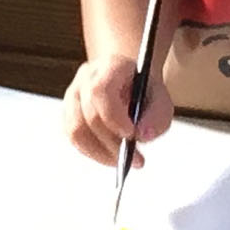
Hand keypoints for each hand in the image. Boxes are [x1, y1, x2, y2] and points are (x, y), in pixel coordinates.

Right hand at [65, 53, 173, 167]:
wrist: (129, 81)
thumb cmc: (145, 92)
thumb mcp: (161, 100)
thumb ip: (157, 117)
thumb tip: (142, 136)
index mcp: (109, 66)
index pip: (100, 91)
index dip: (112, 116)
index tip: (131, 135)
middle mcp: (86, 78)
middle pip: (87, 114)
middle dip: (111, 142)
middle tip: (137, 160)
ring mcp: (72, 95)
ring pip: (75, 130)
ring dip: (100, 152)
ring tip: (123, 163)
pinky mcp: (68, 113)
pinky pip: (74, 138)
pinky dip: (93, 152)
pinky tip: (111, 158)